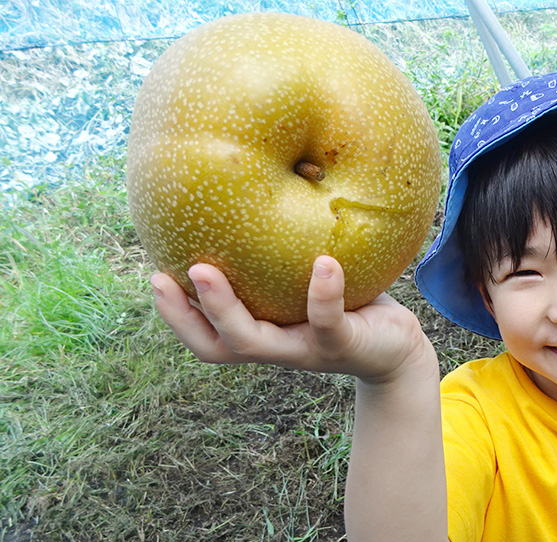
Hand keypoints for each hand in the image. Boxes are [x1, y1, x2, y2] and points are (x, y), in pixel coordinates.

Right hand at [150, 256, 431, 380]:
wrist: (398, 348)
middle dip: (186, 315)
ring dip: (226, 309)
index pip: (206, 335)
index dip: (176, 315)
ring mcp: (308, 349)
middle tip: (165, 276)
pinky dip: (323, 293)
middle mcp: (278, 346)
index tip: (153, 276)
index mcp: (262, 332)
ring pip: (256, 343)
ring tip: (208, 270)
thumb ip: (281, 248)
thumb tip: (269, 171)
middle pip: (218, 346)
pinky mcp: (345, 345)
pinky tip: (324, 262)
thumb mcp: (309, 277)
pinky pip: (328, 321)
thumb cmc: (349, 304)